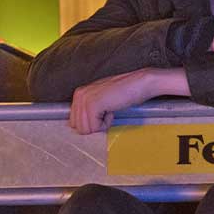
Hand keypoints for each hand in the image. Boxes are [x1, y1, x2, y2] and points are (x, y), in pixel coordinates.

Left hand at [69, 68, 184, 133]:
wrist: (140, 84)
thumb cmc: (125, 92)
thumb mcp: (102, 100)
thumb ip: (89, 111)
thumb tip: (80, 128)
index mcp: (79, 94)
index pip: (74, 122)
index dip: (91, 124)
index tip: (103, 113)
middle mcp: (79, 95)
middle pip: (79, 128)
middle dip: (95, 125)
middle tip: (108, 111)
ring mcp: (85, 99)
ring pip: (86, 129)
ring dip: (101, 124)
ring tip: (110, 110)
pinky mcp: (93, 105)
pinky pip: (95, 127)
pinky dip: (106, 124)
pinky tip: (113, 110)